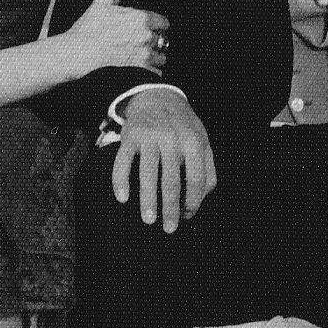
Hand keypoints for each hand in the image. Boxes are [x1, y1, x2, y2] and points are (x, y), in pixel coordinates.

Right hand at [67, 0, 169, 80]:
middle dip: (153, 41)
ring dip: (154, 57)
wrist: (76, 54)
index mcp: (142, 18)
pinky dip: (149, 72)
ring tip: (137, 56)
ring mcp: (144, 56)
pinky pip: (155, 73)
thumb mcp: (104, 1)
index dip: (154, 25)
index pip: (163, 22)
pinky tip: (136, 68)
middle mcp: (147, 37)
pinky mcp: (140, 72)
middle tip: (137, 42)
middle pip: (163, 39)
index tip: (144, 28)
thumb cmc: (88, 28)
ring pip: (161, 57)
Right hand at [112, 88, 216, 232]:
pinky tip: (122, 198)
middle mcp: (172, 139)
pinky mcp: (130, 136)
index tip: (187, 215)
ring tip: (148, 219)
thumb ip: (207, 169)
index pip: (196, 179)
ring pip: (147, 174)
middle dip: (170, 208)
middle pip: (171, 181)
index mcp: (193, 142)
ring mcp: (149, 137)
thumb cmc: (183, 127)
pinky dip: (120, 180)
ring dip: (147, 200)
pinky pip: (123, 162)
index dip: (193, 201)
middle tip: (169, 229)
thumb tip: (200, 199)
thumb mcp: (202, 142)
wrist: (158, 98)